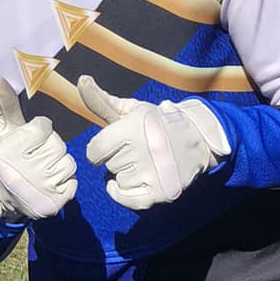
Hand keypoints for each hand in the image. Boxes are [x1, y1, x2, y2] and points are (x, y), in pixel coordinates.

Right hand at [0, 75, 76, 222]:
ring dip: (58, 166)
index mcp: (10, 149)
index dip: (37, 133)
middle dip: (49, 149)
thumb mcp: (3, 130)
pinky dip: (64, 183)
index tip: (26, 145)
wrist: (2, 196)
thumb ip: (5, 103)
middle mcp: (24, 170)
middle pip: (58, 145)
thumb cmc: (6, 156)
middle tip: (33, 160)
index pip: (44, 126)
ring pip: (68, 163)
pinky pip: (73, 183)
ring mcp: (40, 189)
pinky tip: (48, 185)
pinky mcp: (53, 203)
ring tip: (41, 172)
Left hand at [78, 75, 229, 209]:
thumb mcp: (132, 109)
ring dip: (125, 175)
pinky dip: (124, 194)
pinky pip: (128, 200)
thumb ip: (102, 100)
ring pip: (119, 181)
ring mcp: (155, 173)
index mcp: (134, 128)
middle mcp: (144, 150)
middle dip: (117, 158)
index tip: (112, 144)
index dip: (100, 148)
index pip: (95, 150)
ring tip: (143, 163)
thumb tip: (81, 80)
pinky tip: (129, 182)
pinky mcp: (162, 191)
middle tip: (136, 150)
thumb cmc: (158, 122)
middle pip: (109, 165)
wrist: (198, 138)